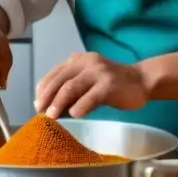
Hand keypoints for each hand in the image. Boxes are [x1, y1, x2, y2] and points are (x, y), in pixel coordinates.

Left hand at [35, 52, 149, 119]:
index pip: (54, 74)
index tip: (37, 105)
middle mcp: (86, 62)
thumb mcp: (87, 82)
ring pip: (71, 87)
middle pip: (60, 80)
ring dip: (59, 102)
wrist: (141, 81)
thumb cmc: (111, 85)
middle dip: (47, 97)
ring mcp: (98, 72)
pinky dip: (80, 106)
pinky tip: (75, 115)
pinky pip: (90, 96)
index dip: (43, 90)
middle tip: (40, 113)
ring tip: (52, 116)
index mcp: (77, 60)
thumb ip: (71, 89)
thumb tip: (50, 108)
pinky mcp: (109, 84)